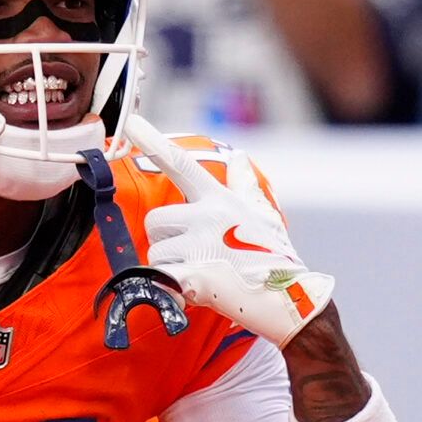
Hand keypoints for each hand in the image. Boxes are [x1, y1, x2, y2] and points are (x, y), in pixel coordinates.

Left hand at [127, 115, 333, 346]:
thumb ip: (244, 185)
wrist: (289, 298)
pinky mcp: (193, 277)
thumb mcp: (263, 215)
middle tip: (193, 253)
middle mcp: (207, 217)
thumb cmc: (274, 256)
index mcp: (219, 199)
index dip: (154, 142)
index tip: (132, 123)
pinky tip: (198, 289)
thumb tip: (239, 157)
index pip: (182, 164)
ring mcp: (200, 246)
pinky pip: (161, 279)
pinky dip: (171, 289)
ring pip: (155, 254)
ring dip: (170, 268)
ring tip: (202, 272)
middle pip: (155, 221)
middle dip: (165, 240)